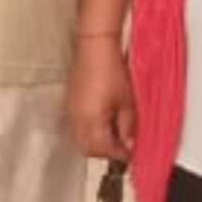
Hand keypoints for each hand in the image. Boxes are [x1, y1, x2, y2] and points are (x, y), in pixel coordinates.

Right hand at [66, 38, 137, 162]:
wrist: (96, 47)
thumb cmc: (113, 72)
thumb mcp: (127, 102)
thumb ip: (128, 127)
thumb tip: (129, 144)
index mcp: (92, 121)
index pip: (103, 150)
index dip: (118, 154)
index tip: (131, 152)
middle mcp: (77, 120)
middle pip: (87, 148)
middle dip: (104, 152)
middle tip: (121, 146)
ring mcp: (72, 111)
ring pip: (80, 138)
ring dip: (96, 142)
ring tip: (113, 134)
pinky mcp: (71, 102)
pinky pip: (77, 126)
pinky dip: (89, 131)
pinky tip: (103, 121)